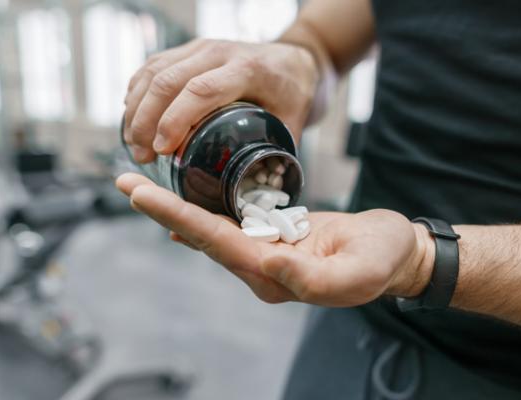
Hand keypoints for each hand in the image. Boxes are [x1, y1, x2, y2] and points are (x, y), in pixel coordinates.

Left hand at [116, 173, 434, 305]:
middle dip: (162, 208)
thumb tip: (269, 265)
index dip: (178, 217)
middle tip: (125, 183)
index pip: (217, 243)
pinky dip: (201, 212)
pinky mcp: (273, 238)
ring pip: (211, 229)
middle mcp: (261, 268)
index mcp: (276, 276)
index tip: (144, 196)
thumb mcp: (358, 270)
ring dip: (175, 207)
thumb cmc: (382, 259)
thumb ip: (314, 277)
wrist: (395, 254)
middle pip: (202, 236)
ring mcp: (265, 253)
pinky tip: (180, 206)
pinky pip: (229, 225)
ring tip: (141, 187)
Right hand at [123, 39, 318, 163]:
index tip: (161, 150)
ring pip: (154, 71)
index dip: (175, 120)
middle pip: (168, 80)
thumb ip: (275, 157)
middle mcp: (219, 52)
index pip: (201, 90)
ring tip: (134, 144)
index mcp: (247, 69)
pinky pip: (152, 66)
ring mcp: (201, 47)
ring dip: (136, 108)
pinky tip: (133, 118)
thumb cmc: (292, 94)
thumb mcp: (293, 124)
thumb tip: (255, 199)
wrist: (294, 59)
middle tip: (142, 156)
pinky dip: (137, 93)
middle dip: (146, 120)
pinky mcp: (189, 49)